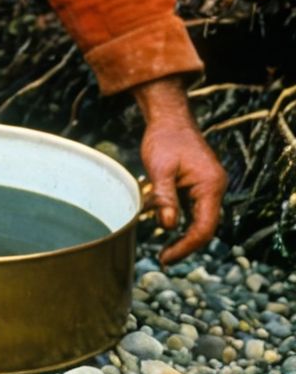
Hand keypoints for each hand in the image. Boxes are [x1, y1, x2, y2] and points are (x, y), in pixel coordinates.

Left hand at [134, 76, 226, 264]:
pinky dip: (177, 214)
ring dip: (179, 229)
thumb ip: (165, 198)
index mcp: (210, 186)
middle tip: (163, 257)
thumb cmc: (164, 138)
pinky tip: (160, 216)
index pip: (204, 228)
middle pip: (203, 226)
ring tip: (160, 239)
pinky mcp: (199, 183)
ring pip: (197, 217)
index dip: (186, 247)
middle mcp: (214, 188)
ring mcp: (208, 185)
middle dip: (184, 243)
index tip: (166, 258)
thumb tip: (168, 227)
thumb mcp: (160, 168)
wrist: (168, 115)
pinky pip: (192, 206)